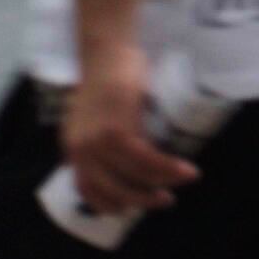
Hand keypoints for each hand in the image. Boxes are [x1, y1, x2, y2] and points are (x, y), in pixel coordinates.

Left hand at [61, 51, 195, 218]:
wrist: (106, 51)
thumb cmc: (105, 79)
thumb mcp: (94, 118)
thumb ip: (101, 143)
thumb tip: (126, 167)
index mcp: (73, 148)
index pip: (86, 189)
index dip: (109, 204)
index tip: (130, 207)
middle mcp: (81, 149)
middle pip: (111, 190)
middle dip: (141, 200)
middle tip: (164, 200)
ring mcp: (98, 141)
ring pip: (133, 176)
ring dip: (163, 184)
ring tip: (185, 180)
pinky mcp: (117, 129)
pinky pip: (146, 159)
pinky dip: (168, 168)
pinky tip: (185, 169)